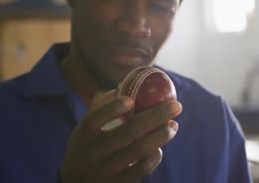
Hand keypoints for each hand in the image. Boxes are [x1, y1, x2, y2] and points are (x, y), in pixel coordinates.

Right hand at [59, 90, 181, 182]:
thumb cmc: (86, 147)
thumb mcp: (85, 130)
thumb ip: (101, 108)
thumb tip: (124, 87)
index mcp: (83, 135)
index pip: (95, 118)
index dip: (112, 108)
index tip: (131, 99)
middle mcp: (93, 153)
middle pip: (128, 132)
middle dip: (156, 116)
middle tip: (176, 106)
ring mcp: (105, 171)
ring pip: (139, 150)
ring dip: (160, 135)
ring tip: (173, 126)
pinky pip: (141, 170)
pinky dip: (153, 157)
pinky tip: (159, 148)